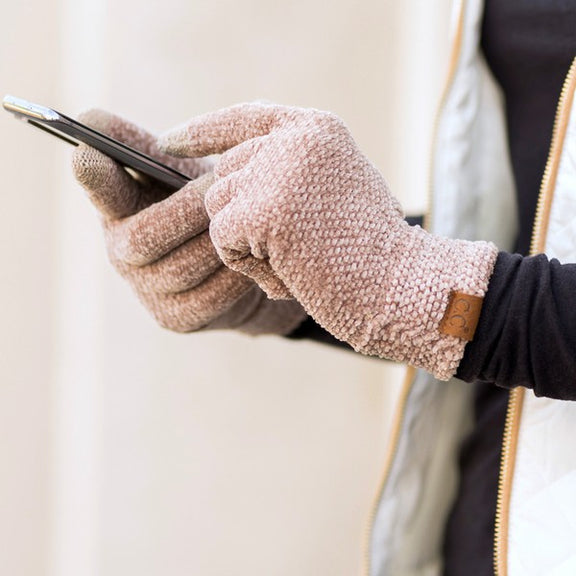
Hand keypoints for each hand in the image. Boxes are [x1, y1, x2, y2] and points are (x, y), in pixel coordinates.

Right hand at [72, 109, 305, 333]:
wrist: (242, 261)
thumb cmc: (207, 205)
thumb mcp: (183, 171)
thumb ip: (152, 148)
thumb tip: (92, 121)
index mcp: (121, 206)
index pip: (99, 189)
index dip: (92, 175)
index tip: (87, 152)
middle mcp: (122, 251)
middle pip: (141, 237)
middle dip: (188, 210)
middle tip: (226, 184)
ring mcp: (147, 289)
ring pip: (180, 267)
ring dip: (218, 241)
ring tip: (250, 219)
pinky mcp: (175, 317)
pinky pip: (209, 296)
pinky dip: (236, 274)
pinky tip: (255, 256)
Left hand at [158, 103, 497, 377]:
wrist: (401, 286)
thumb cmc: (371, 251)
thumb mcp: (334, 191)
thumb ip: (287, 172)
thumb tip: (228, 177)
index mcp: (316, 130)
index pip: (245, 118)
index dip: (203, 132)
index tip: (169, 144)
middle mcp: (295, 139)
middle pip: (224, 175)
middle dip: (243, 219)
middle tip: (295, 248)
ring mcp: (278, 171)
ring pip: (218, 207)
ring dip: (248, 245)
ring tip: (297, 260)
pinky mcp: (263, 209)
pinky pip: (223, 238)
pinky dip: (249, 265)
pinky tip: (290, 273)